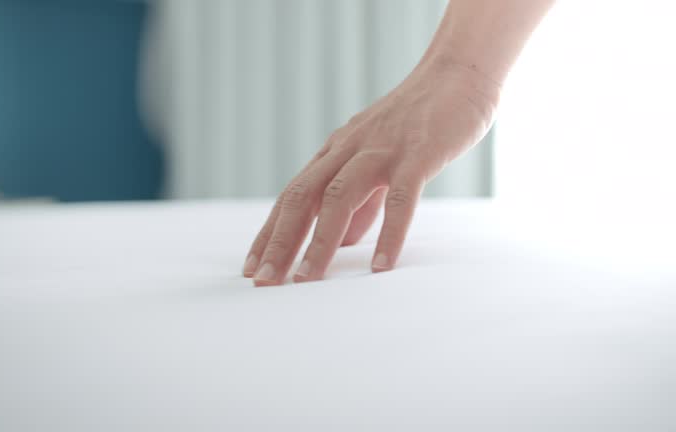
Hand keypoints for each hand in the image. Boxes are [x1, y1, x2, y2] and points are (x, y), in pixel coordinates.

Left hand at [243, 58, 500, 285]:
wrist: (459, 74)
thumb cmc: (420, 122)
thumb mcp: (378, 161)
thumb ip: (360, 202)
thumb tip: (341, 242)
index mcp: (336, 152)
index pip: (293, 196)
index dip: (270, 233)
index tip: (252, 268)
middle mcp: (348, 149)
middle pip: (302, 197)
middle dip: (279, 242)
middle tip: (263, 282)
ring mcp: (381, 150)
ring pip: (339, 197)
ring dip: (320, 241)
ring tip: (307, 280)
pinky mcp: (417, 154)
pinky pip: (399, 198)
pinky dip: (388, 233)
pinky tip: (380, 266)